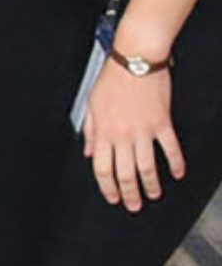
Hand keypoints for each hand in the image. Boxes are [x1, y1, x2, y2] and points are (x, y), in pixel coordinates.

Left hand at [82, 61, 183, 209]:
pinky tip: (177, 174)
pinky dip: (176, 164)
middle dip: (129, 193)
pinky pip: (171, 149)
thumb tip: (89, 152)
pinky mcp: (162, 124)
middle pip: (125, 173)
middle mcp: (122, 135)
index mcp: (103, 131)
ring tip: (154, 194)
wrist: (135, 60)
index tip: (112, 197)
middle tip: (134, 205)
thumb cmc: (112, 79)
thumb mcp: (92, 103)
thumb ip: (91, 130)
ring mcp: (144, 131)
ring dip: (151, 185)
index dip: (107, 187)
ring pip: (147, 167)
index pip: (102, 168)